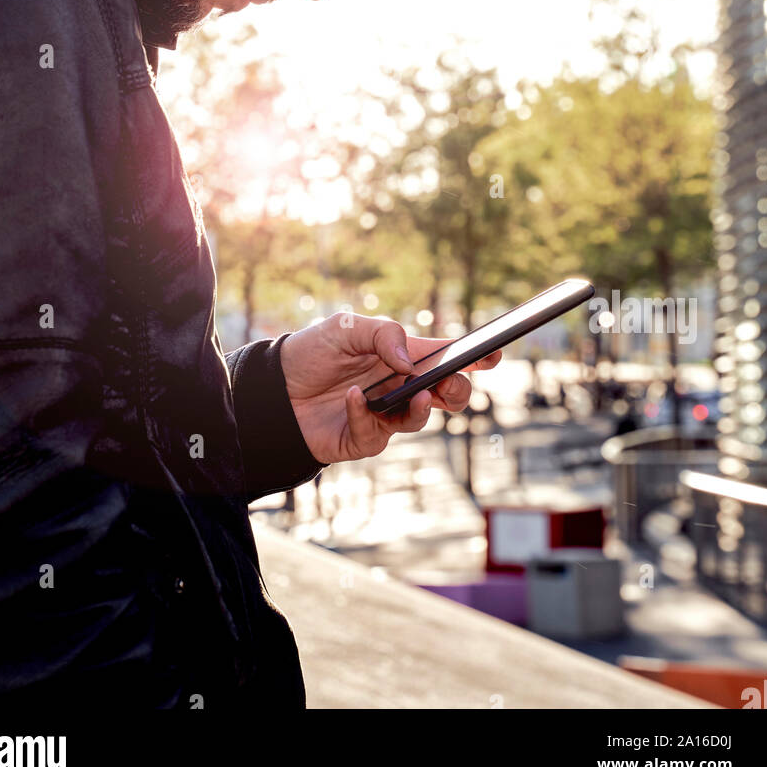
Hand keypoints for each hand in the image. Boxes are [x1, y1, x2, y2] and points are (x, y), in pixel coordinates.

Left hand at [279, 312, 501, 463]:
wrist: (273, 389)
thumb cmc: (313, 352)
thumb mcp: (344, 328)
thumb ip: (382, 335)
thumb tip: (410, 363)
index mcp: (402, 356)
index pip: (446, 356)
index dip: (475, 357)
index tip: (494, 354)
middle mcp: (401, 387)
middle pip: (448, 394)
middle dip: (457, 390)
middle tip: (450, 385)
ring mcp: (386, 416)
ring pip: (421, 419)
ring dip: (419, 409)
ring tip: (411, 395)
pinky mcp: (364, 439)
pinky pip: (376, 434)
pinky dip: (366, 416)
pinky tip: (351, 399)